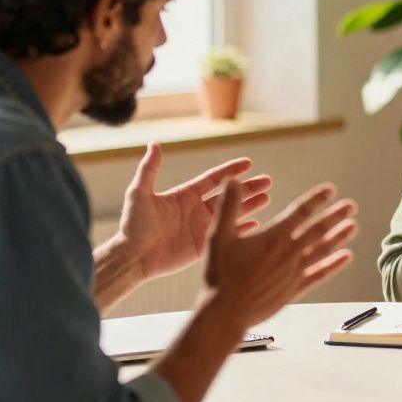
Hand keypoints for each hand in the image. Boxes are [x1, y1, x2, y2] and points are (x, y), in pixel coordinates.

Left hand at [115, 143, 272, 280]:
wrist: (133, 257)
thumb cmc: (133, 225)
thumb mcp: (139, 193)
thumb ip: (149, 170)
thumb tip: (153, 144)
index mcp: (185, 195)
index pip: (213, 179)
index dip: (230, 171)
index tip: (248, 163)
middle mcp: (196, 209)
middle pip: (228, 195)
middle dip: (248, 188)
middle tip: (268, 182)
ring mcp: (201, 227)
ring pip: (231, 213)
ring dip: (249, 206)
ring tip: (267, 198)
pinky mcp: (203, 245)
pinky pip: (227, 235)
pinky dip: (242, 230)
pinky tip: (256, 224)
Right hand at [203, 180, 357, 327]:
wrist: (227, 312)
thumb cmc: (221, 275)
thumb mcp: (219, 236)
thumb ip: (228, 207)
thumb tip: (232, 181)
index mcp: (273, 237)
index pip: (300, 212)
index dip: (316, 199)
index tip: (330, 190)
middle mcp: (289, 253)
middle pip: (317, 229)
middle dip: (335, 215)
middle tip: (351, 206)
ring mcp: (295, 272)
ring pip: (322, 250)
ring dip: (339, 237)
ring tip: (353, 226)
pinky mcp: (295, 289)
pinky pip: (320, 274)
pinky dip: (334, 265)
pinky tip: (346, 257)